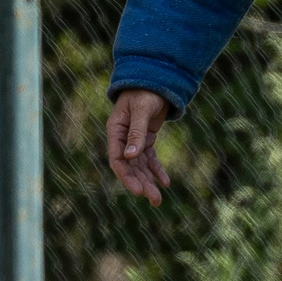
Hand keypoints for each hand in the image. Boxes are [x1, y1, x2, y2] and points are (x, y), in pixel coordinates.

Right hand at [105, 89, 174, 203]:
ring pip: (140, 166)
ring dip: (149, 181)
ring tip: (159, 199)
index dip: (126, 176)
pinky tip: (166, 182)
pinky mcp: (146, 139)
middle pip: (130, 167)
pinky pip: (150, 159)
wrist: (155, 80)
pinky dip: (157, 170)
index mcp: (115, 131)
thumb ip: (136, 133)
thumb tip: (130, 157)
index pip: (117, 159)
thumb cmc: (145, 92)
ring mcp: (134, 140)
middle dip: (141, 184)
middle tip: (154, 200)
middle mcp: (122, 138)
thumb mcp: (141, 111)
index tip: (138, 191)